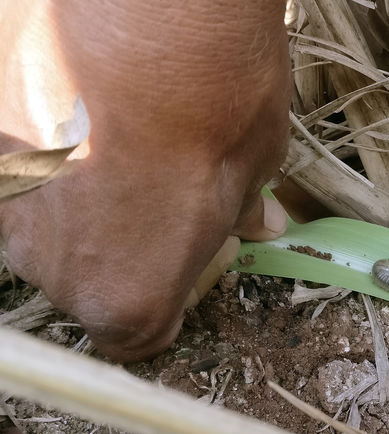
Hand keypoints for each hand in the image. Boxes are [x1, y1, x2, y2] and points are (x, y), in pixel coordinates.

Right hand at [0, 1, 289, 361]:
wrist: (150, 10)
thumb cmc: (218, 101)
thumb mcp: (254, 167)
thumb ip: (240, 212)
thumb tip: (257, 225)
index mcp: (128, 297)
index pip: (138, 339)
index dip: (168, 302)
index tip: (188, 262)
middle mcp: (55, 272)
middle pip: (90, 285)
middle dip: (128, 251)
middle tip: (160, 192)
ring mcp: (7, 209)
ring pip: (48, 230)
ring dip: (80, 203)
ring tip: (119, 144)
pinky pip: (20, 177)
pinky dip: (48, 159)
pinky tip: (80, 117)